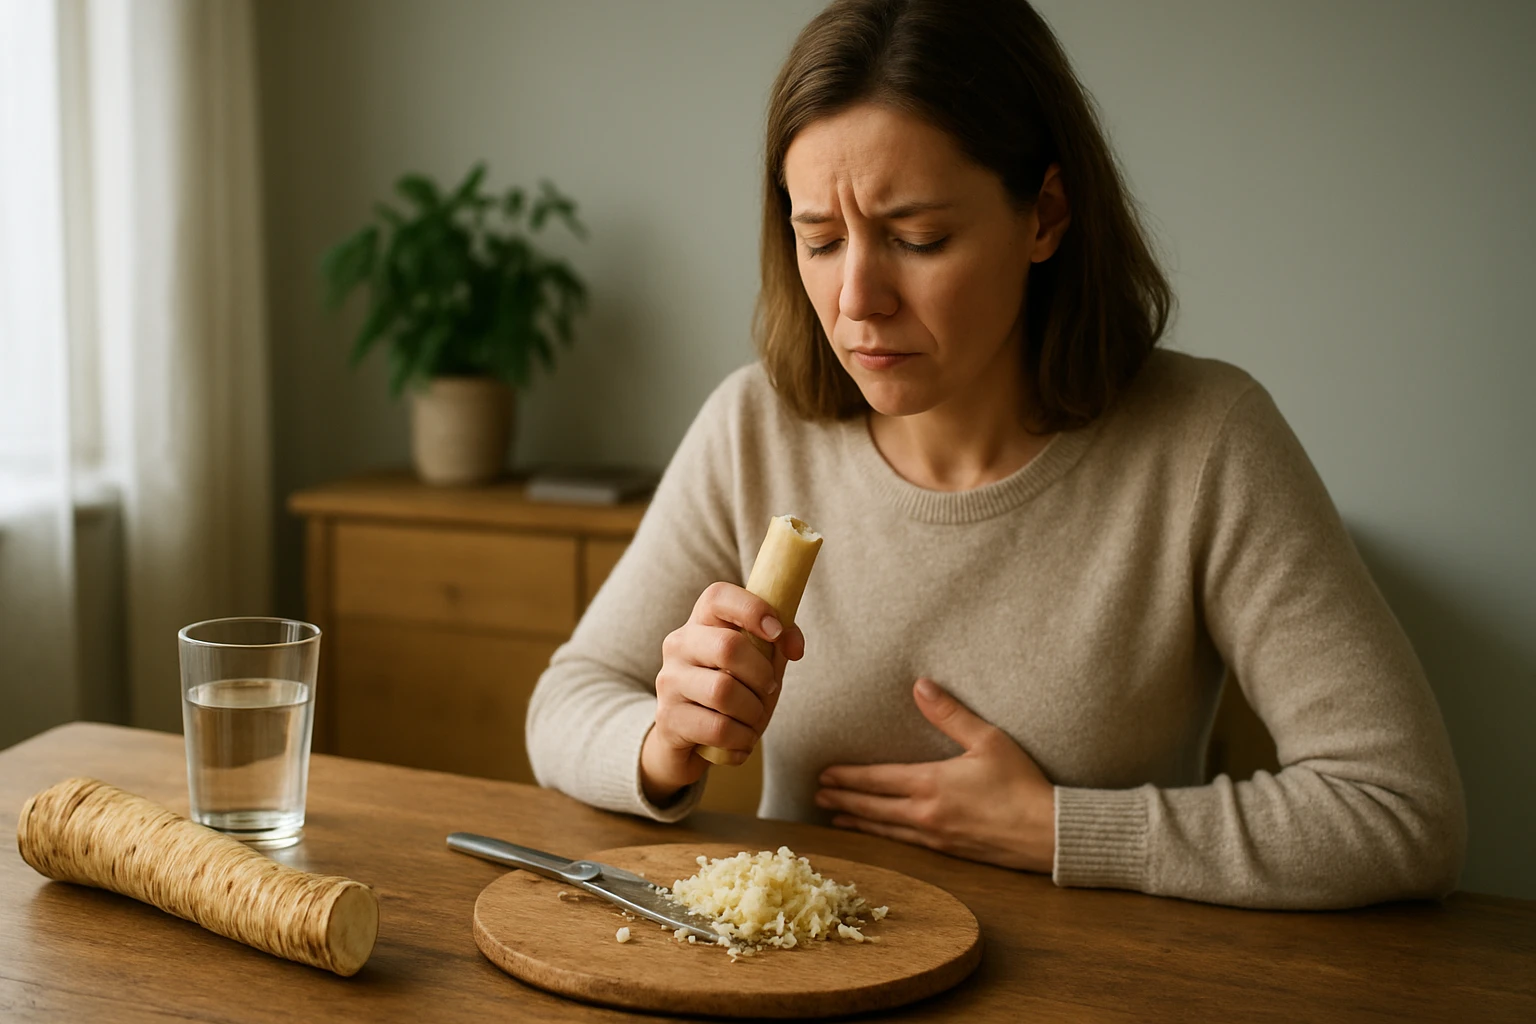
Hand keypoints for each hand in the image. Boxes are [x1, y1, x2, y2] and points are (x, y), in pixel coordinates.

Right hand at [641, 582, 804, 804]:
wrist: (686, 740)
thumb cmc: (730, 692)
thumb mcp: (757, 664)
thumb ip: (779, 644)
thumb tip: (793, 646)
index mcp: (701, 622)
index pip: (718, 596)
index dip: (752, 609)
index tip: (776, 632)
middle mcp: (678, 645)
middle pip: (728, 646)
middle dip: (762, 674)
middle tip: (768, 690)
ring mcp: (669, 681)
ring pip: (723, 691)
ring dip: (753, 712)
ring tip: (754, 720)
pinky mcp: (668, 718)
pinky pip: (718, 728)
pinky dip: (741, 739)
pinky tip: (741, 741)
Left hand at [815, 678, 1055, 872]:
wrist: (1048, 833)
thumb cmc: (1021, 783)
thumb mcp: (988, 739)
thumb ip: (950, 713)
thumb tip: (920, 685)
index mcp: (932, 783)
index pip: (877, 779)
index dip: (848, 777)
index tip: (825, 773)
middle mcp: (926, 813)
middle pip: (872, 807)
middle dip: (842, 799)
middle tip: (817, 795)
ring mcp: (936, 836)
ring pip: (884, 829)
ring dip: (857, 820)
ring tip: (835, 817)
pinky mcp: (949, 851)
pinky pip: (905, 844)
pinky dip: (882, 837)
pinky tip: (877, 835)